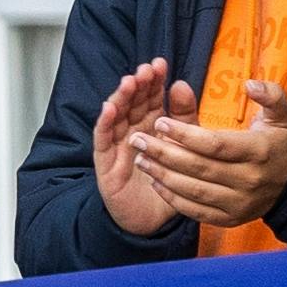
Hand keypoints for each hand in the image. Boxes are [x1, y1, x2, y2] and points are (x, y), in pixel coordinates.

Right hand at [93, 58, 194, 236]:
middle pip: (132, 104)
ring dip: (121, 98)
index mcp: (151, 127)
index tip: (161, 64)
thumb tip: (182, 85)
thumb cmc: (167, 184)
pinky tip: (109, 108)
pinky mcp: (106, 163)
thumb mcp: (183, 148)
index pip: (151, 99)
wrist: (153, 222)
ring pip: (116, 117)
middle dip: (138, 85)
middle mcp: (132, 132)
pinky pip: (103, 140)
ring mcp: (117, 146)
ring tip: (129, 82)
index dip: (154, 81)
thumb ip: (184, 119)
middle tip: (146, 70)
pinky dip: (104, 123)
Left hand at [132, 79, 286, 226]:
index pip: (214, 144)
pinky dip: (173, 198)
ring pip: (194, 190)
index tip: (160, 122)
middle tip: (138, 140)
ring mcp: (239, 203)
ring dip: (163, 175)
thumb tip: (250, 84)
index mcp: (258, 151)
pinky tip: (156, 182)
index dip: (184, 133)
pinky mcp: (230, 219)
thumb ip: (270, 95)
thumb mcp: (282, 115)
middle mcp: (249, 180)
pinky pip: (196, 211)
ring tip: (140, 159)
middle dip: (163, 153)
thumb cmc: (278, 142)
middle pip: (199, 167)